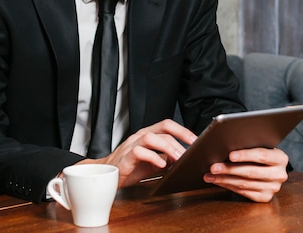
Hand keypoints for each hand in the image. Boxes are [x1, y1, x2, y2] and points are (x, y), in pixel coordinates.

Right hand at [75, 119, 196, 187]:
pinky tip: (161, 165)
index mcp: (148, 135)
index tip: (196, 140)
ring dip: (168, 147)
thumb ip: (166, 158)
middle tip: (191, 152)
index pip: (167, 125)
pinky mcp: (125, 157)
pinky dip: (153, 157)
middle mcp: (139, 136)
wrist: (105, 176)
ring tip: (178, 158)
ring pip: (151, 137)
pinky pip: (139, 152)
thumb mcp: (153, 163)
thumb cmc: (129, 168)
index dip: (183, 131)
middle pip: (163, 130)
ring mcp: (131, 145)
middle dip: (179, 140)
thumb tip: (183, 159)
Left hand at [203, 147, 288, 202]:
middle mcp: (280, 174)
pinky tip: (218, 181)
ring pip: (244, 184)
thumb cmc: (259, 153)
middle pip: (251, 172)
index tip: (230, 155)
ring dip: (224, 179)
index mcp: (281, 158)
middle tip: (213, 166)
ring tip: (210, 174)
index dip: (245, 155)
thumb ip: (248, 143)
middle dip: (229, 169)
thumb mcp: (259, 146)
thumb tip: (222, 141)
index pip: (262, 155)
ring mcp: (273, 188)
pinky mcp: (265, 197)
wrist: (269, 167)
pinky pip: (243, 192)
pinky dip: (228, 186)